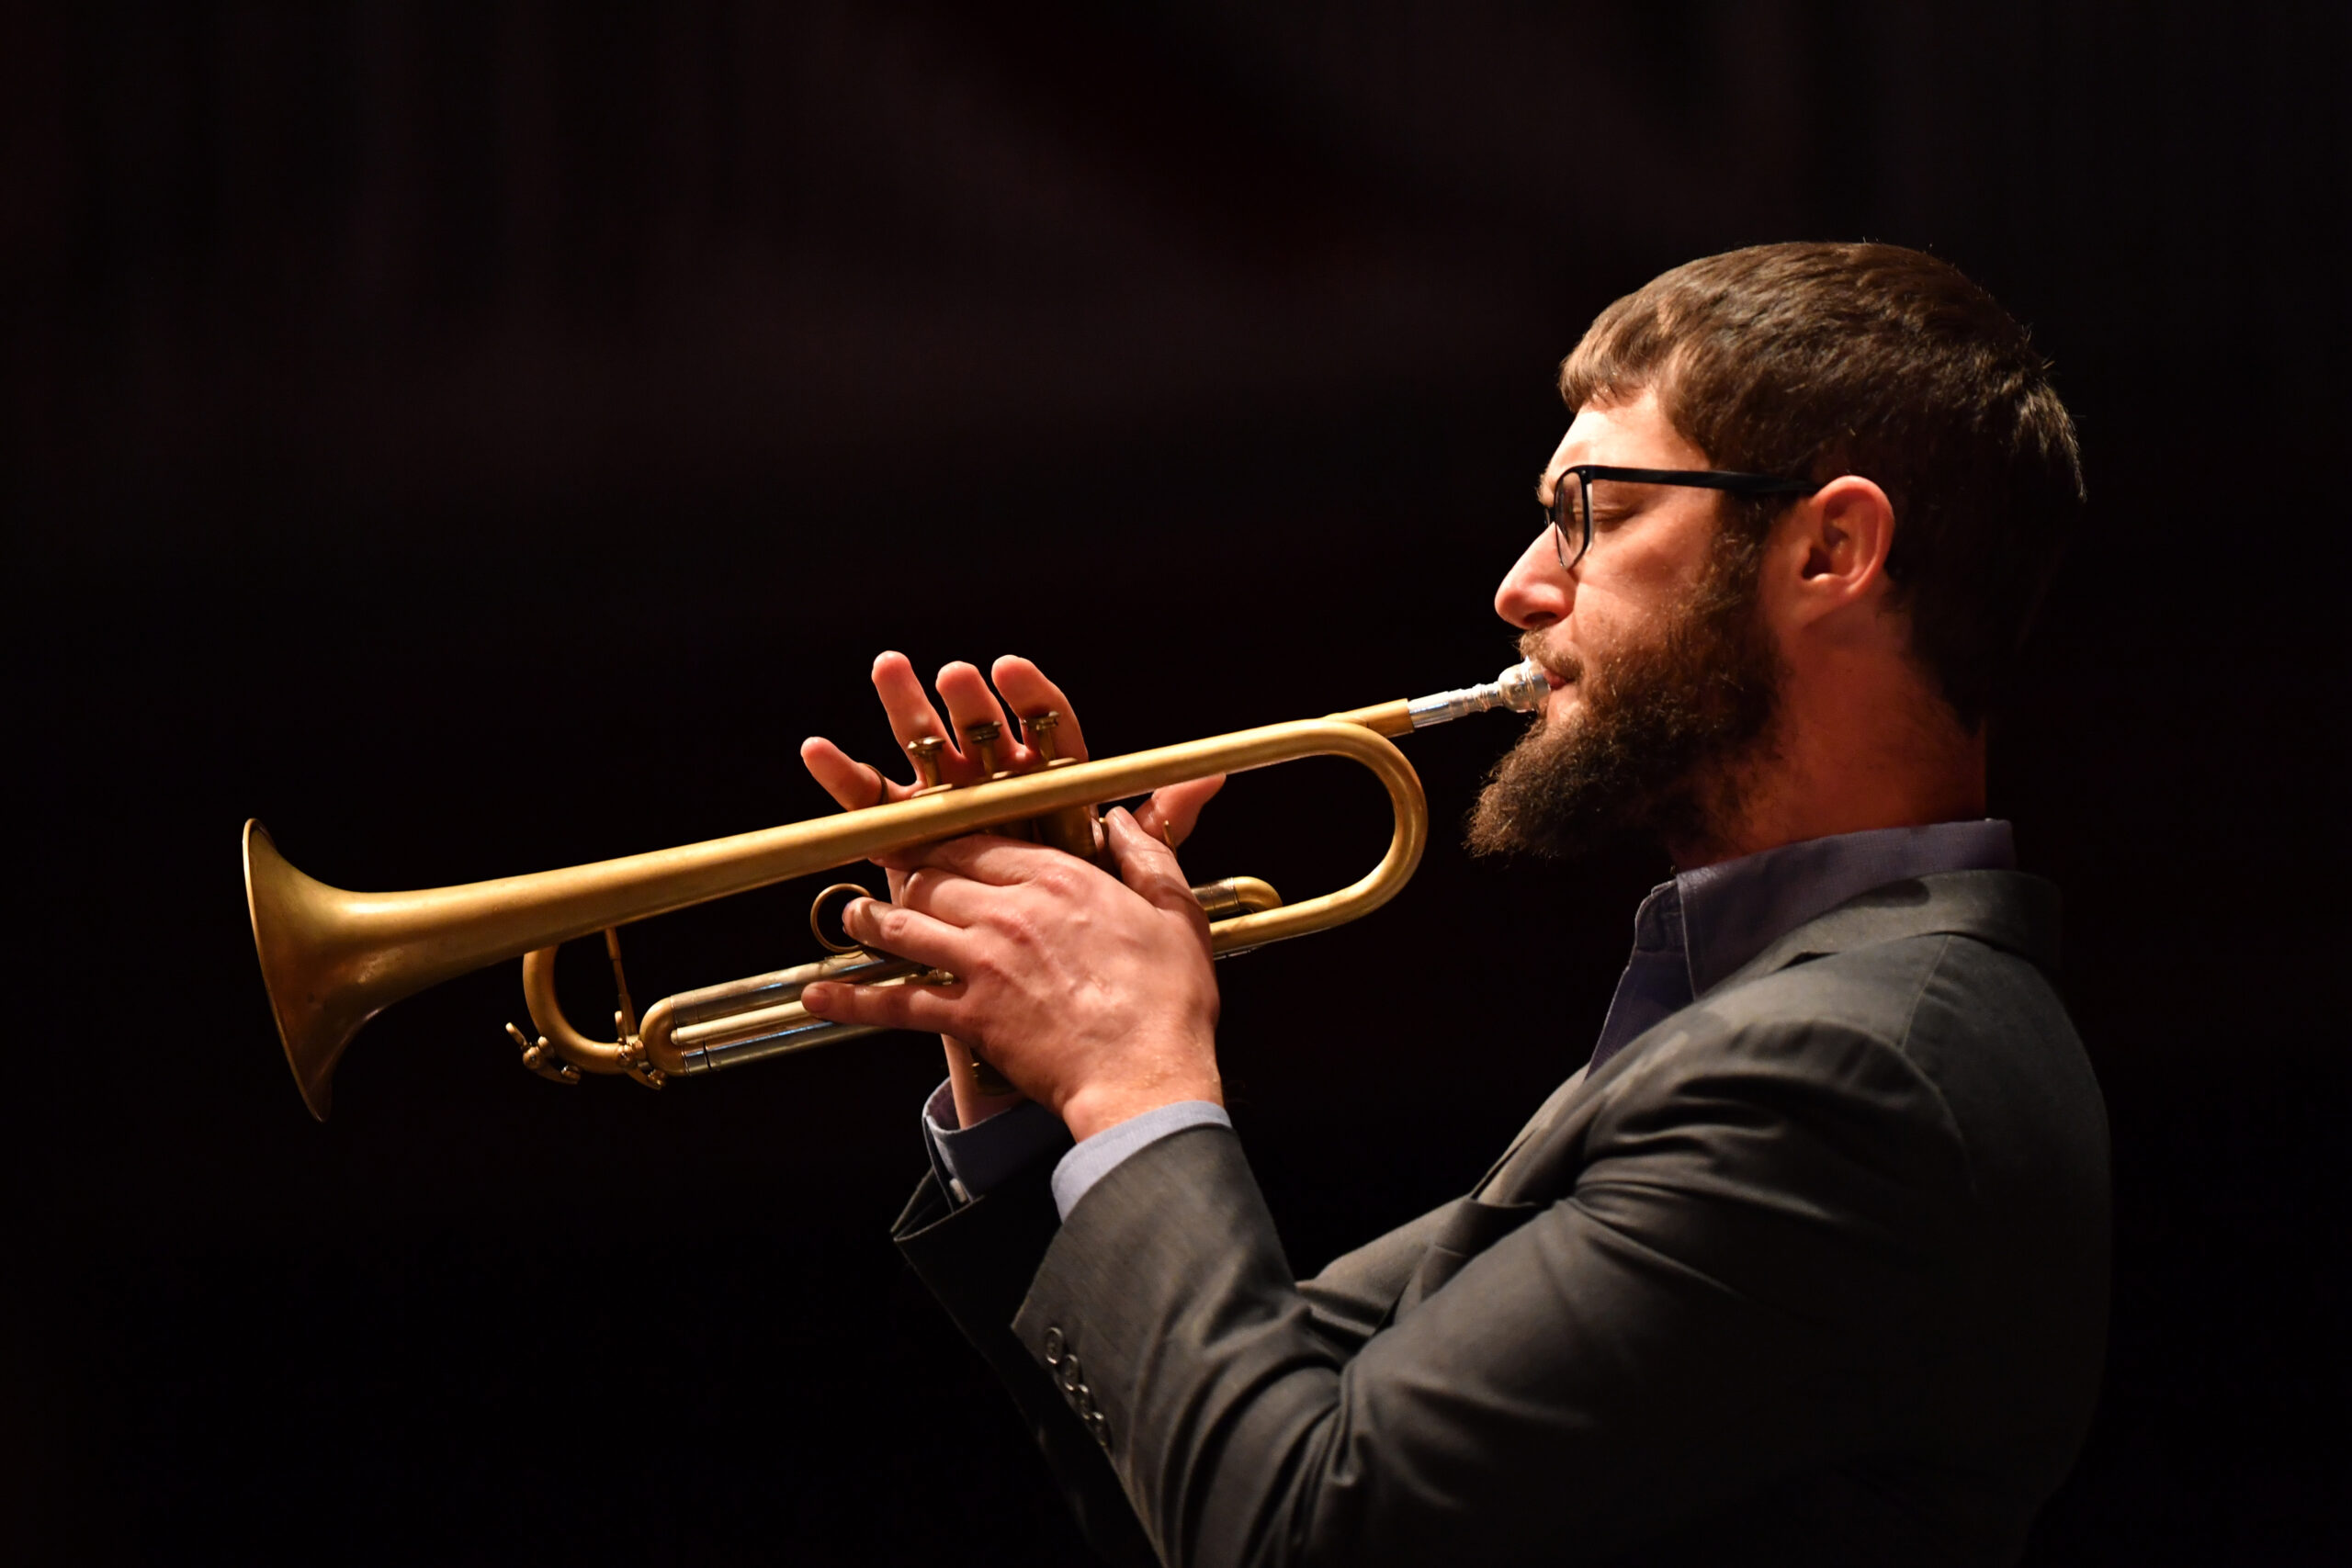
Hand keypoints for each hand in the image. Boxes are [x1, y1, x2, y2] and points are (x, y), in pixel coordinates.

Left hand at [799, 653, 1224, 1126]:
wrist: (1145, 1076)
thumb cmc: (1167, 1001)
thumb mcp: (1174, 912)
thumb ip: (1148, 856)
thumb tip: (1127, 818)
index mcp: (1056, 878)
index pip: (978, 838)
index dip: (943, 835)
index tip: (927, 833)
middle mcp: (1008, 912)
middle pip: (931, 877)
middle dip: (903, 871)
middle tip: (886, 870)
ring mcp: (982, 964)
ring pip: (904, 926)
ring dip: (870, 919)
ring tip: (855, 917)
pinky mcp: (968, 1016)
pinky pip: (897, 1004)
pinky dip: (852, 1000)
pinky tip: (818, 996)